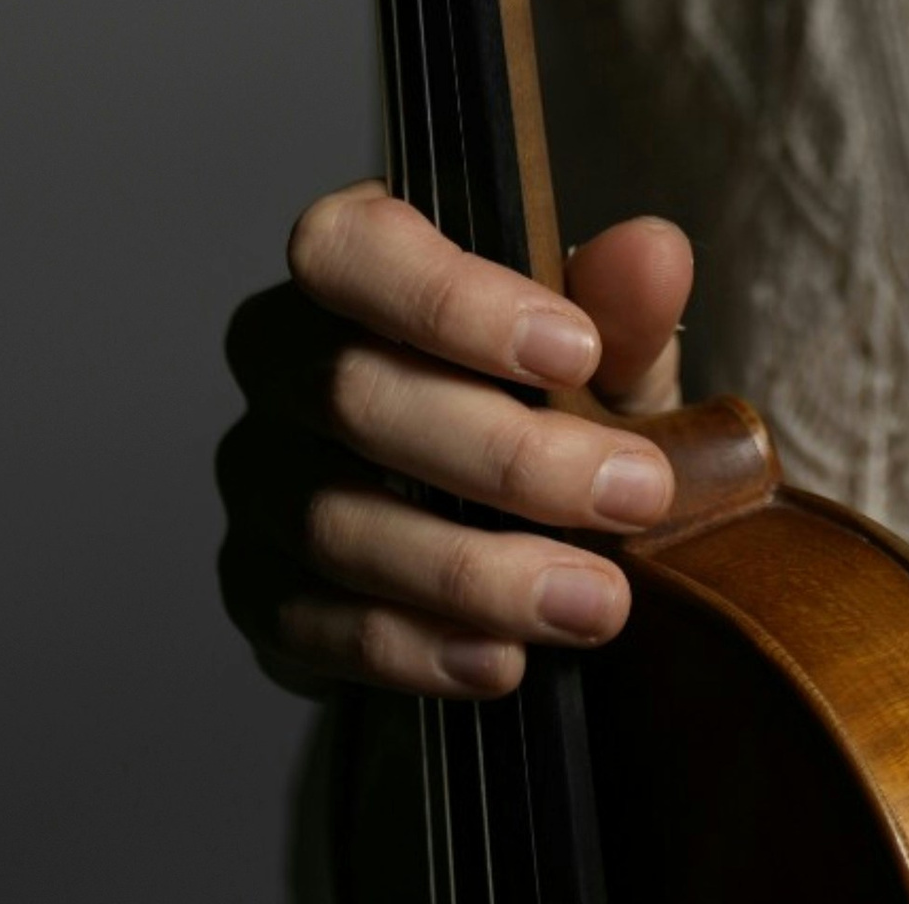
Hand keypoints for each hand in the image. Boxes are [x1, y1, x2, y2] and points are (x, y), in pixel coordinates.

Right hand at [218, 183, 692, 700]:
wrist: (498, 524)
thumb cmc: (539, 401)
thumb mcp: (601, 355)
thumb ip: (623, 306)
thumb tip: (652, 255)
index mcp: (352, 262)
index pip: (353, 251)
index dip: (453, 300)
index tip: (576, 352)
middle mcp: (282, 359)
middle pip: (353, 396)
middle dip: (505, 457)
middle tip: (632, 496)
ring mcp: (259, 477)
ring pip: (336, 522)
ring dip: (477, 571)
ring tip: (595, 601)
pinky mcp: (256, 585)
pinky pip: (313, 625)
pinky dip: (417, 648)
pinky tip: (503, 658)